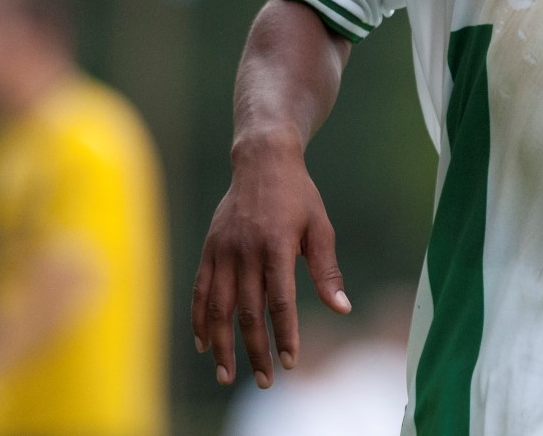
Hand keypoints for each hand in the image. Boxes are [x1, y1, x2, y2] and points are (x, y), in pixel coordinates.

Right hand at [191, 132, 350, 388]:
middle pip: (248, 311)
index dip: (285, 334)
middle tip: (264, 381)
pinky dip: (200, 319)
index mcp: (277, 245)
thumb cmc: (298, 196)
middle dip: (255, 350)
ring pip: (218, 307)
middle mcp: (246, 250)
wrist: (262, 161)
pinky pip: (200, 290)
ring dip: (222, 345)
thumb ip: (327, 270)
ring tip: (226, 376)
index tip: (290, 363)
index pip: (280, 301)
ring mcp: (223, 250)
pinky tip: (203, 344)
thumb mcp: (320, 226)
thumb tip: (342, 308)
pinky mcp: (209, 249)